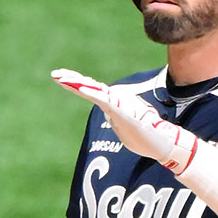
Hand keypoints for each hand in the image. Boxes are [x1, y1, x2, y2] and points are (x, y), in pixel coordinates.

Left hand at [51, 68, 199, 173]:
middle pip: (89, 87)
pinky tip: (81, 89)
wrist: (162, 143)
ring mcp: (118, 105)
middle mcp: (114, 101)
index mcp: (112, 104)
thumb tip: (111, 114)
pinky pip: (105, 101)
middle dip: (72, 80)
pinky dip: (93, 94)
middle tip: (55, 74)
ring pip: (95, 91)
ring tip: (63, 79)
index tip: (60, 77)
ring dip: (78, 85)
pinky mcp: (123, 112)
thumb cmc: (145, 134)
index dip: (75, 84)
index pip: (90, 91)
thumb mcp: (124, 124)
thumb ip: (116, 116)